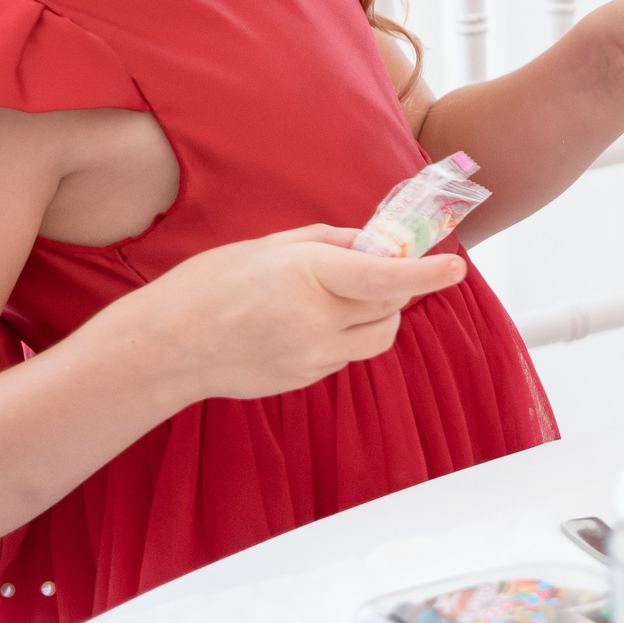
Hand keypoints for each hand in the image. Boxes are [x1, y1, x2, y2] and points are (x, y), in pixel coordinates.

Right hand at [106, 226, 465, 404]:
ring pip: (377, 336)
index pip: (386, 278)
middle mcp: (317, 320)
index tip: (457, 266)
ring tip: (337, 297)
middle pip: (391, 308)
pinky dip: (345, 335)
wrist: (166, 346)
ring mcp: (313, 357)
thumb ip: (333, 243)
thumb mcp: (274, 246)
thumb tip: (377, 245)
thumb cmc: (212, 284)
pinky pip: (347, 355)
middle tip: (374, 268)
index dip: (428, 273)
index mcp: (308, 275)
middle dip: (395, 288)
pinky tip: (305, 323)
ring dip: (376, 314)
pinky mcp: (306, 380)